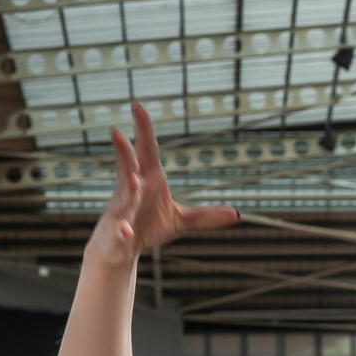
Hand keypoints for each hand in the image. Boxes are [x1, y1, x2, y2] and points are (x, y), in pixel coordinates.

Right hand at [84, 103, 240, 270]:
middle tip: (117, 132)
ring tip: (132, 180)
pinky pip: (120, 230)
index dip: (143, 129)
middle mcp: (132, 190)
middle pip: (128, 166)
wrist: (121, 249)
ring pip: (123, 196)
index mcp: (148, 179)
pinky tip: (127, 233)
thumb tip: (238, 215)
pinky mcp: (118, 232)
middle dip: (124, 150)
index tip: (138, 106)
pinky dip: (123, 231)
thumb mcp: (180, 220)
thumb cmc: (147, 226)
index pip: (146, 150)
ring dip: (127, 188)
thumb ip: (205, 216)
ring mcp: (122, 210)